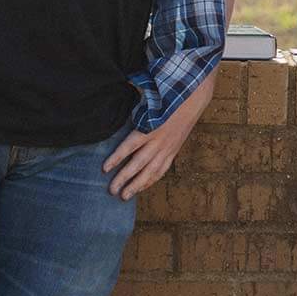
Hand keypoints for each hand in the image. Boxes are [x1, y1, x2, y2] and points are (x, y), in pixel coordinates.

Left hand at [104, 72, 214, 199]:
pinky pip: (162, 169)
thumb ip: (132, 109)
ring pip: (151, 171)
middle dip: (124, 178)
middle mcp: (158, 141)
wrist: (192, 99)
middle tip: (112, 190)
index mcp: (149, 127)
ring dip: (137, 185)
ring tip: (124, 196)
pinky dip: (151, 180)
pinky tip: (141, 187)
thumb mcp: (147, 101)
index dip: (117, 158)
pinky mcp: (174, 151)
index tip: (104, 168)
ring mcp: (167, 148)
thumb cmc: (166, 99)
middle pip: (139, 163)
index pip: (130, 146)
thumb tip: (113, 106)